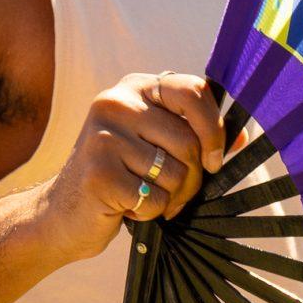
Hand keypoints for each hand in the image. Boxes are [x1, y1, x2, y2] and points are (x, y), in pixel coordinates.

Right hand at [27, 72, 225, 264]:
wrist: (59, 215)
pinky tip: (127, 209)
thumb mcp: (153, 146)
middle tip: (174, 192)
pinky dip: (149, 213)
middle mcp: (116, 102)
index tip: (213, 160)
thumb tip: (242, 136)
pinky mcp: (98, 172)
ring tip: (145, 197)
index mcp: (135, 87)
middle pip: (189, 142)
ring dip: (170, 198)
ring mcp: (103, 136)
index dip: (214, 128)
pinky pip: (155, 199)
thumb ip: (194, 136)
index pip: (193, 91)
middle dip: (192, 178)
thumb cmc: (117, 178)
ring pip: (175, 173)